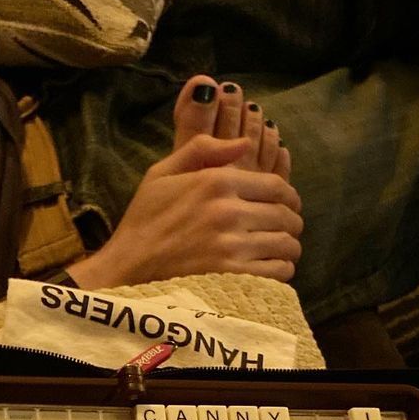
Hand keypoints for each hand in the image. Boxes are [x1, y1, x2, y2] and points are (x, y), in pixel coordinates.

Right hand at [67, 135, 303, 288]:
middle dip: (292, 223)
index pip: (277, 187)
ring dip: (289, 247)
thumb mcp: (162, 173)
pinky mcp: (232, 277)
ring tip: (281, 250)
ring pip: (285, 244)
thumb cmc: (143, 221)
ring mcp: (231, 247)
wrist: (126, 268)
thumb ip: (202, 149)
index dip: (290, 197)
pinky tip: (271, 269)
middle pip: (285, 216)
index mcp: (216, 182)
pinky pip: (277, 271)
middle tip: (287, 229)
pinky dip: (281, 270)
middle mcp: (228, 211)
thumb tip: (244, 142)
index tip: (289, 204)